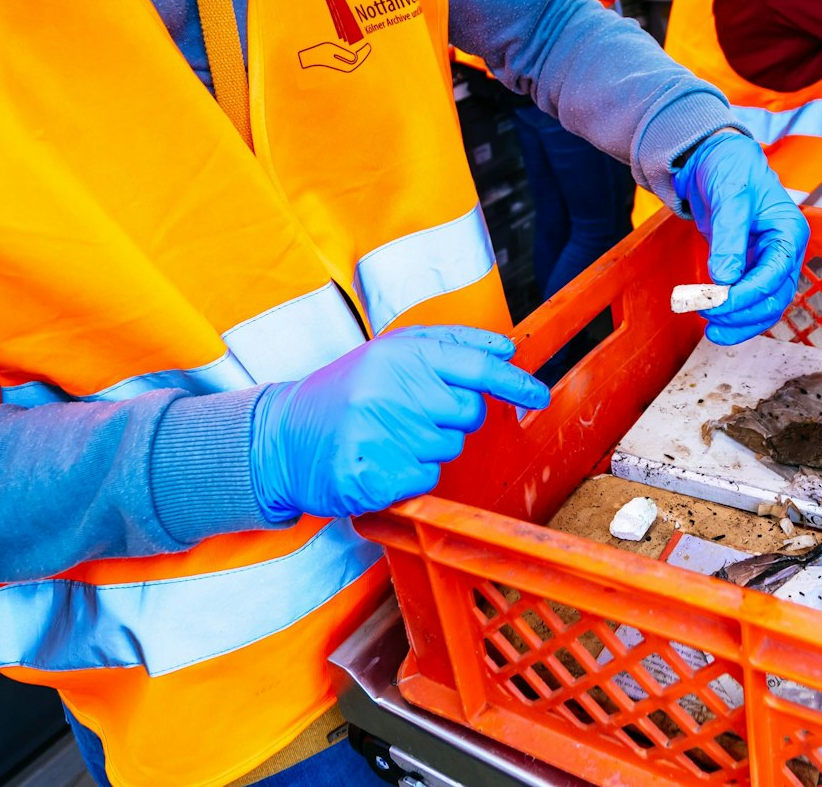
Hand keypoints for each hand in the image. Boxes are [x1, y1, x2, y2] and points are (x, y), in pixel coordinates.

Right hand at [250, 326, 549, 520]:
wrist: (282, 437)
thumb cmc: (345, 393)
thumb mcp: (389, 352)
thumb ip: (449, 345)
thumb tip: (507, 349)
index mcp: (401, 353)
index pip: (476, 366)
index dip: (514, 382)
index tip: (539, 395)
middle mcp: (394, 388)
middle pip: (468, 412)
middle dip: (452, 417)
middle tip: (411, 412)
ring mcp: (383, 432)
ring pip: (449, 448)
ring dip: (428, 446)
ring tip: (388, 434)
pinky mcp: (376, 474)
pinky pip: (427, 477)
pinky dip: (411, 473)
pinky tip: (381, 459)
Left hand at [674, 132, 809, 344]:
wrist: (711, 159)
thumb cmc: (728, 166)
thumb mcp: (729, 194)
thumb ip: (729, 236)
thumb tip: (725, 278)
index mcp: (789, 230)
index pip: (775, 273)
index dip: (748, 294)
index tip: (717, 302)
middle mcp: (784, 250)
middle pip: (775, 297)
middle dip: (744, 312)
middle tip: (709, 316)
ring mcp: (768, 261)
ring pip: (765, 305)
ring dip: (741, 322)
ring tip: (712, 329)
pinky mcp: (750, 267)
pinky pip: (750, 299)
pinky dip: (735, 314)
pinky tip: (716, 323)